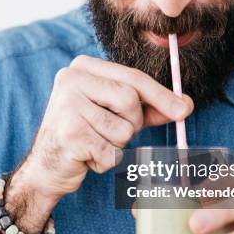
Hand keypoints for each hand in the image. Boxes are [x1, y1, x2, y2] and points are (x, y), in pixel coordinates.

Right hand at [13, 55, 192, 201]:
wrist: (47, 167)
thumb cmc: (88, 134)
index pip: (133, 77)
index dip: (162, 96)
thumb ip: (151, 108)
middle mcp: (71, 79)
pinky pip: (111, 152)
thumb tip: (186, 105)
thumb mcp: (120, 115)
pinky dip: (106, 161)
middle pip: (130, 100)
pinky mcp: (68, 135)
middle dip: (132, 124)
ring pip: (123, 129)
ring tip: (96, 143)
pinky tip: (87, 156)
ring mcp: (66, 106)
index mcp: (83, 66)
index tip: (184, 110)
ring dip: (117, 145)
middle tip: (113, 133)